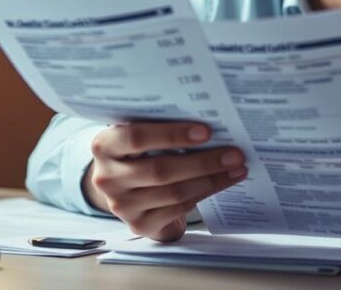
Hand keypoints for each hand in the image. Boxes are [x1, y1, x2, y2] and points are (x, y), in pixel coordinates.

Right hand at [83, 122, 246, 241]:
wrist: (126, 189)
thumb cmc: (140, 153)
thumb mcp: (141, 135)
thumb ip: (160, 125)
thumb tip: (210, 116)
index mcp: (104, 146)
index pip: (136, 137)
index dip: (172, 134)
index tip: (206, 131)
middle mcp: (107, 178)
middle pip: (160, 170)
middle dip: (203, 161)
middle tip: (234, 153)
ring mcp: (121, 205)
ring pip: (174, 193)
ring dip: (211, 180)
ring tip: (236, 168)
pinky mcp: (138, 225)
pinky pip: (177, 209)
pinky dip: (203, 194)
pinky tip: (221, 183)